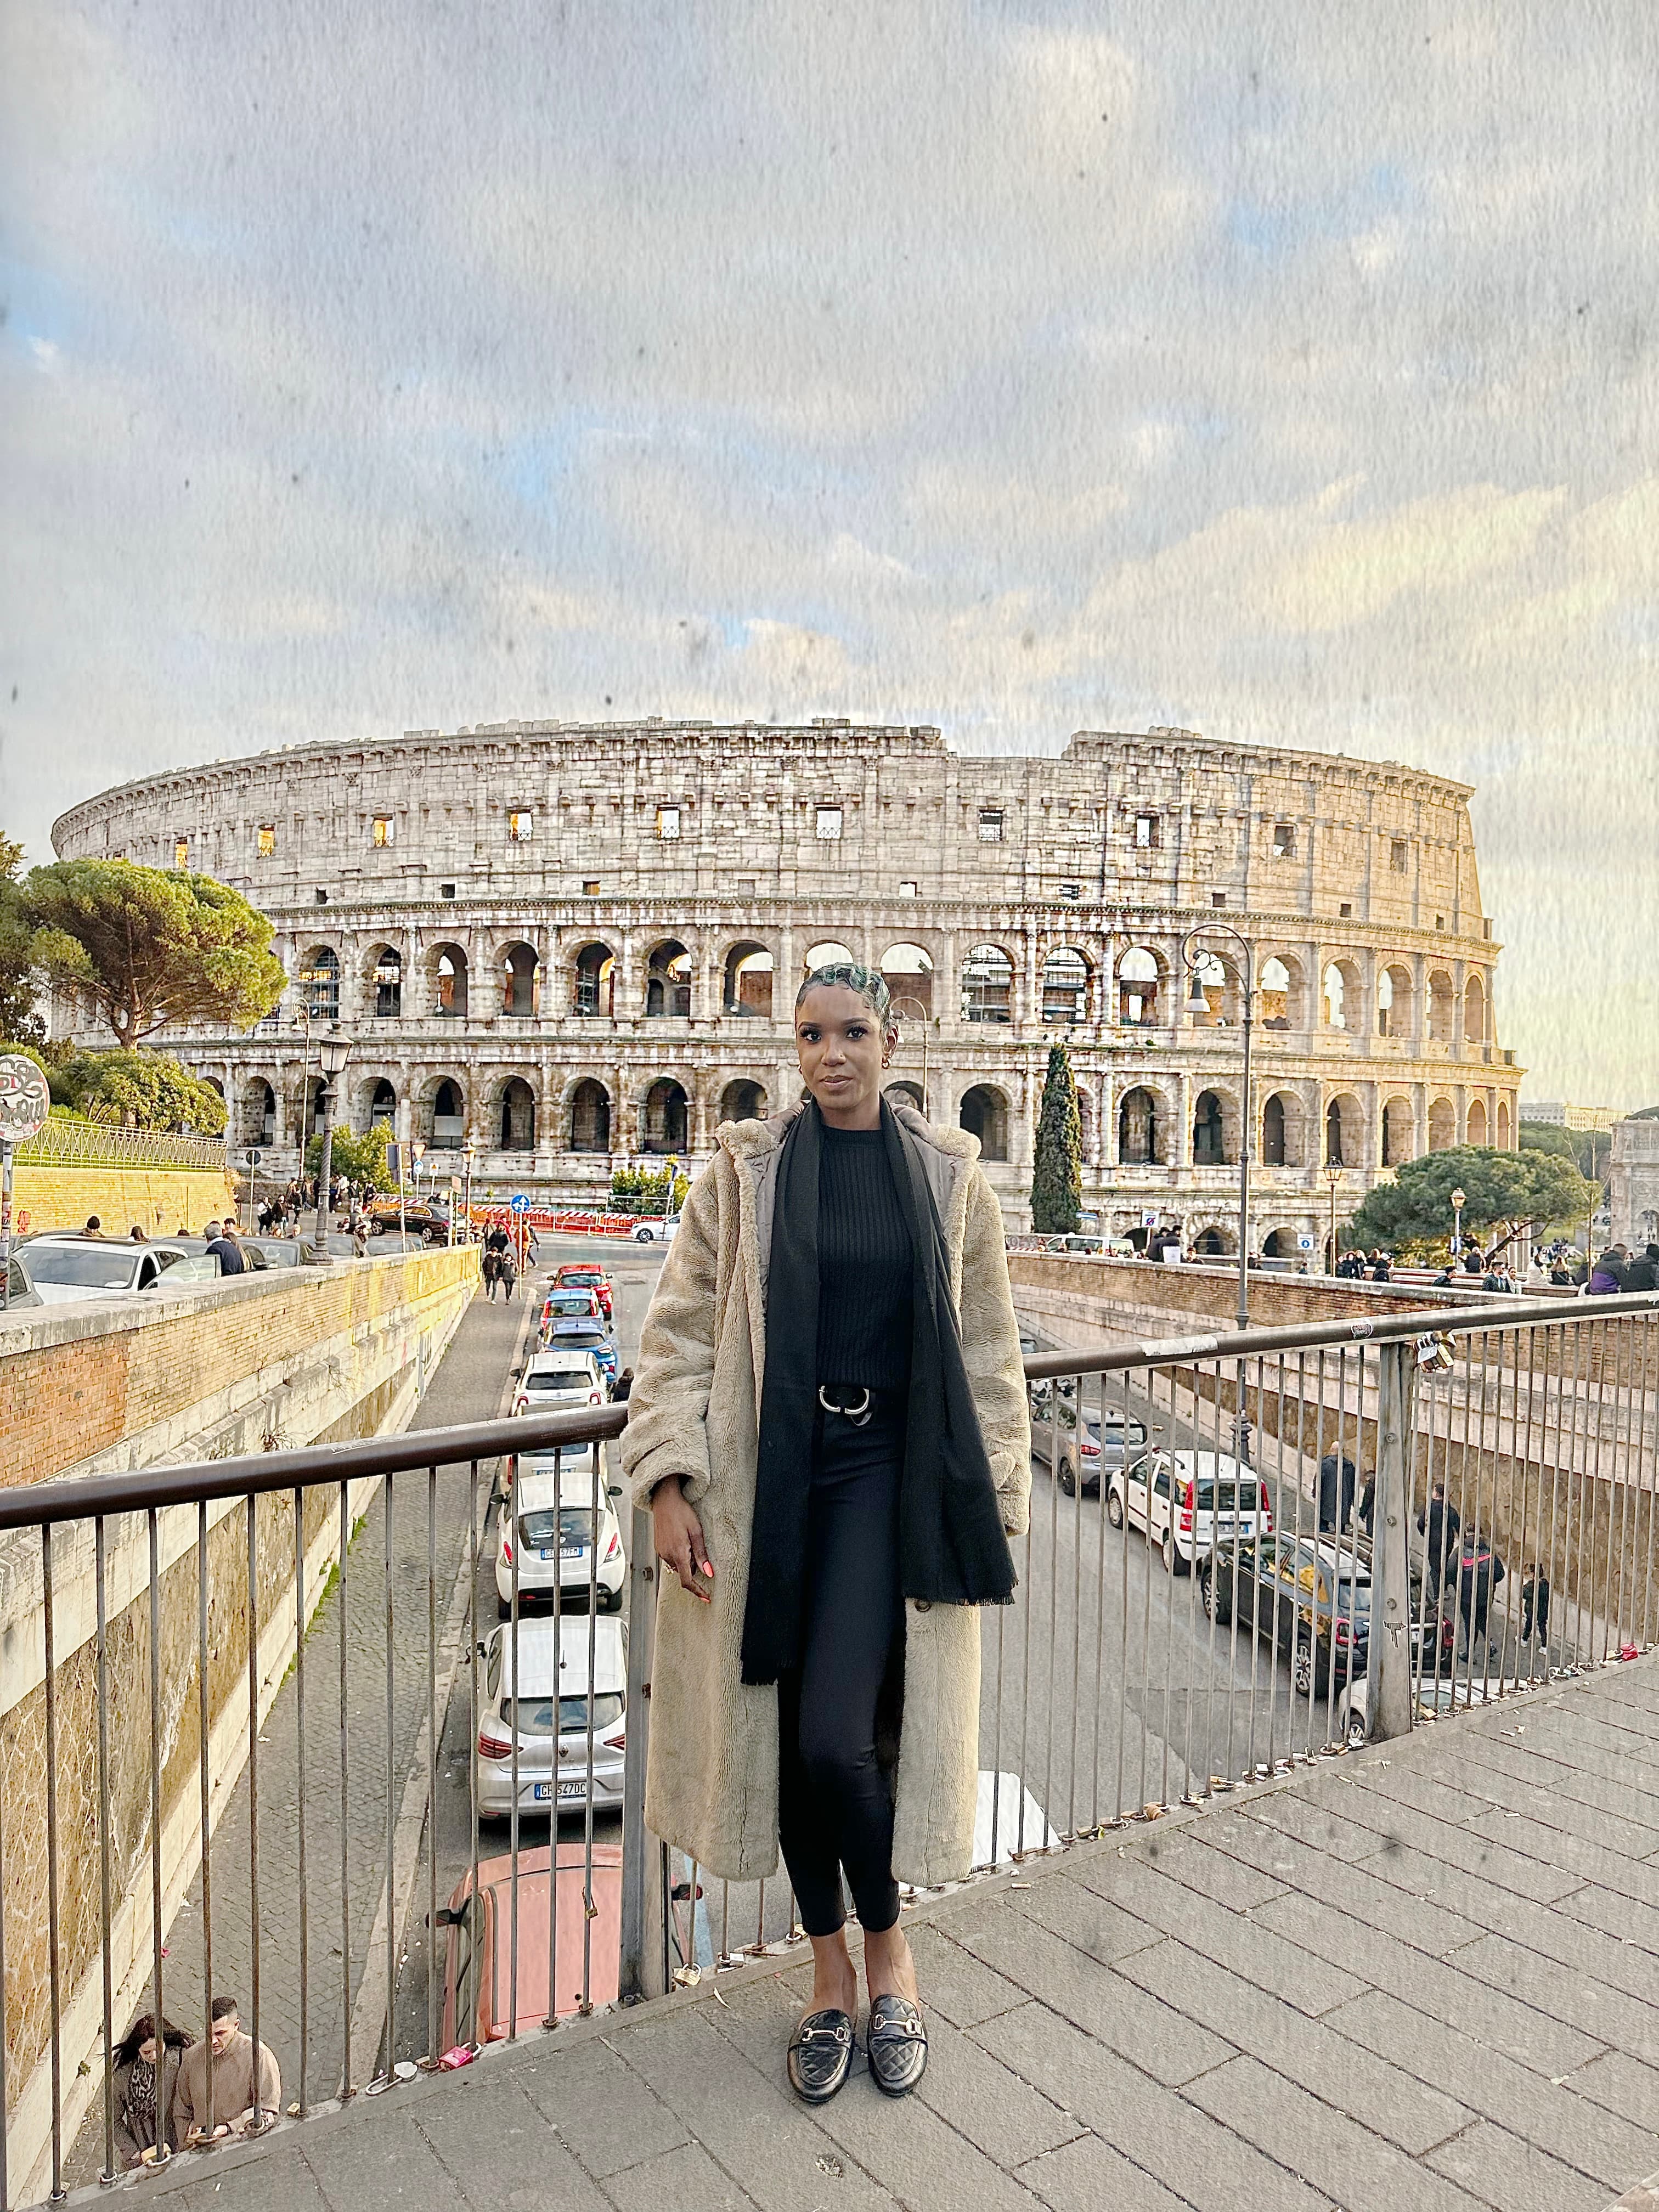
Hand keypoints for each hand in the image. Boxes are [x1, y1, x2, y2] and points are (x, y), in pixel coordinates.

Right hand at [652, 1477, 714, 1600]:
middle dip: (694, 1567)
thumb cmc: (681, 1511)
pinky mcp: (658, 1548)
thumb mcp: (697, 1531)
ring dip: (686, 1560)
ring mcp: (661, 1552)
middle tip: (698, 1547)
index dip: (697, 1591)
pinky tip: (682, 1538)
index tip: (706, 1597)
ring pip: (678, 1565)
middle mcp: (667, 1555)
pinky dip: (679, 1555)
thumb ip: (701, 1554)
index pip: (687, 1581)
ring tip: (689, 1539)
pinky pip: (671, 1558)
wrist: (664, 1500)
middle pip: (684, 1572)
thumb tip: (709, 1573)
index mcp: (678, 1552)